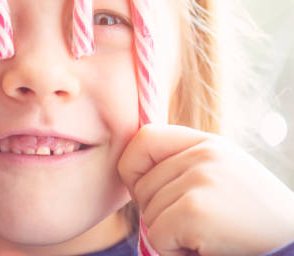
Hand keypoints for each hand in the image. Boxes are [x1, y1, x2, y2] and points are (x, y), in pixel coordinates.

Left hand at [118, 123, 293, 255]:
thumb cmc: (252, 219)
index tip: (146, 191)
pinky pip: (158, 236)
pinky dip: (175, 252)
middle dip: (159, 213)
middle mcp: (202, 155)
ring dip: (170, 235)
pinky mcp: (194, 210)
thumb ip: (184, 164)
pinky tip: (205, 248)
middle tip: (196, 225)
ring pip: (148, 214)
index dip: (133, 168)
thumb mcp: (222, 175)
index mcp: (206, 143)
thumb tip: (132, 170)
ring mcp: (199, 180)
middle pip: (141, 186)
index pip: (143, 139)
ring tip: (207, 235)